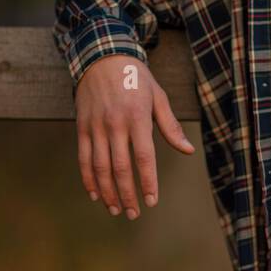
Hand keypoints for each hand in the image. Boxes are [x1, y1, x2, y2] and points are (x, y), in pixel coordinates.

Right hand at [75, 54, 194, 218]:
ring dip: (107, 191)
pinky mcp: (82, 126)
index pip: (144, 158)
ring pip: (99, 167)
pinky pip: (83, 157)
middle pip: (120, 168)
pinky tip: (96, 193)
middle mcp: (115, 124)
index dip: (147, 182)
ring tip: (115, 209)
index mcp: (137, 118)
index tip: (151, 201)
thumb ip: (170, 126)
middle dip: (127, 194)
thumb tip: (187, 150)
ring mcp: (96, 126)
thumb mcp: (158, 97)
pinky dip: (88, 178)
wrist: (102, 56)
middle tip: (133, 214)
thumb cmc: (136, 78)